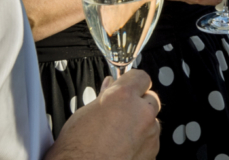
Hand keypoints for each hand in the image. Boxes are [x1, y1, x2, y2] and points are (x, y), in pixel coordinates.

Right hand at [46, 69, 160, 159]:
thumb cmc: (75, 151)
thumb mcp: (83, 115)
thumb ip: (104, 96)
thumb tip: (111, 85)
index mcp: (123, 97)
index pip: (140, 77)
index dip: (132, 82)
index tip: (127, 86)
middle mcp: (141, 113)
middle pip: (150, 99)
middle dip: (138, 104)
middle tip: (119, 114)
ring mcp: (150, 135)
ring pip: (151, 122)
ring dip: (140, 125)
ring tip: (117, 137)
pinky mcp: (152, 153)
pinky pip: (151, 141)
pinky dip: (141, 144)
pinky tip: (122, 149)